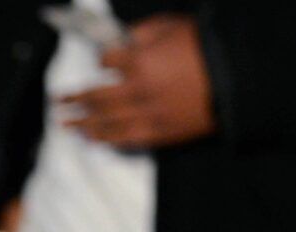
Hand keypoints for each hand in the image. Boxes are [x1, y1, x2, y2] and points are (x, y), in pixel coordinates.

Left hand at [60, 15, 215, 149]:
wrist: (237, 81)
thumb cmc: (207, 49)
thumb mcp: (175, 26)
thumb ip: (144, 31)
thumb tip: (123, 40)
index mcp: (141, 62)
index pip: (106, 64)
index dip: (101, 63)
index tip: (100, 64)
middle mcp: (138, 91)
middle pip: (97, 98)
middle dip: (74, 99)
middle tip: (58, 102)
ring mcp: (148, 115)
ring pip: (107, 123)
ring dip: (84, 125)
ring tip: (68, 125)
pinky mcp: (160, 133)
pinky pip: (127, 139)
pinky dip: (108, 139)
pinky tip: (96, 139)